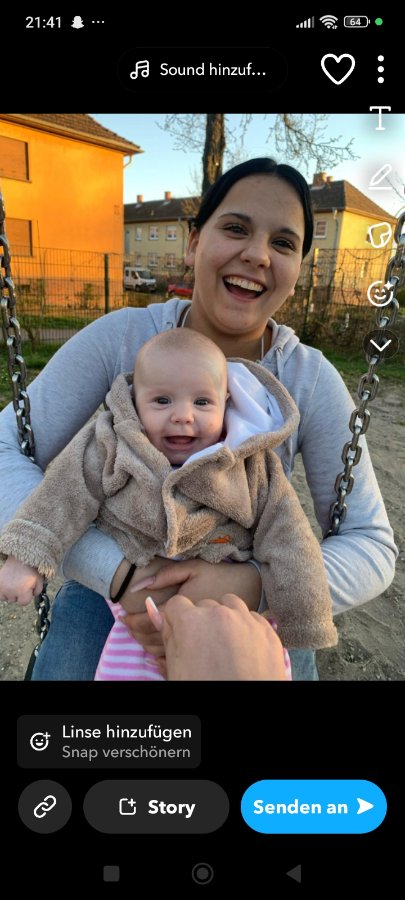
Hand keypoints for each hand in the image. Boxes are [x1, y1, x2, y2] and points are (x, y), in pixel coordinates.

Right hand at [0, 556, 43, 605]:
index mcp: (22, 590)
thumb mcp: (40, 581)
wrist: (20, 557)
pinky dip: (3, 590)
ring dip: (10, 592)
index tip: (28, 588)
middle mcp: (11, 590)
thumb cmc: (31, 569)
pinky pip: (0, 594)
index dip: (27, 596)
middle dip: (18, 594)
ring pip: (6, 597)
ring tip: (14, 581)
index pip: (23, 603)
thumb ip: (37, 592)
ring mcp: (2, 587)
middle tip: (21, 582)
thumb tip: (32, 597)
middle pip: (14, 600)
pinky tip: (8, 583)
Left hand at [120, 558, 261, 652]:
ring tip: (139, 633)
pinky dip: (162, 651)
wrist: (249, 587)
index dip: (132, 620)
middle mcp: (189, 626)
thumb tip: (141, 587)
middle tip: (127, 625)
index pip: (148, 619)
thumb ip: (166, 575)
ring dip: (147, 643)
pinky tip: (158, 643)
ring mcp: (197, 638)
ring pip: (163, 649)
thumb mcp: (193, 567)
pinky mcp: (204, 644)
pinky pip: (177, 654)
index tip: (123, 616)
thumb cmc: (219, 574)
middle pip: (152, 637)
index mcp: (183, 606)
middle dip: (136, 633)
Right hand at [146, 593, 286, 680]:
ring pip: (229, 604)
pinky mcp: (266, 630)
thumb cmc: (206, 689)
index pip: (176, 604)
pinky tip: (242, 648)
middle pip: (204, 605)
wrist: (245, 711)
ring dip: (224, 618)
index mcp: (191, 622)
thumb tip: (155, 612)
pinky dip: (245, 627)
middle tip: (203, 647)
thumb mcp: (177, 669)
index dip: (176, 620)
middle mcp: (219, 614)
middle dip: (201, 621)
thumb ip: (168, 636)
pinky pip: (251, 617)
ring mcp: (246, 620)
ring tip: (223, 644)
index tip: (180, 633)